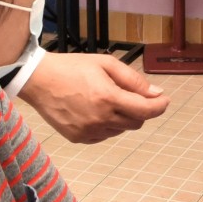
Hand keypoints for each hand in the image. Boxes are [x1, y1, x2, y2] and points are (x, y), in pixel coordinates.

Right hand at [17, 52, 167, 142]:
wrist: (38, 80)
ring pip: (120, 130)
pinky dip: (107, 125)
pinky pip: (104, 135)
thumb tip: (155, 93)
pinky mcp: (79, 138)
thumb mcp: (105, 64)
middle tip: (133, 96)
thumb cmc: (71, 67)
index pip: (145, 110)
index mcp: (108, 97)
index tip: (164, 100)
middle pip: (136, 122)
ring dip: (122, 117)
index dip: (159, 106)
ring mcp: (88, 131)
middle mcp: (100, 118)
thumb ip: (133, 80)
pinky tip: (95, 110)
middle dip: (140, 110)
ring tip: (106, 100)